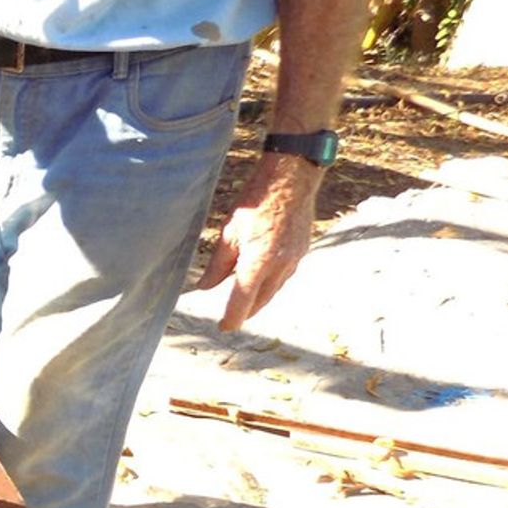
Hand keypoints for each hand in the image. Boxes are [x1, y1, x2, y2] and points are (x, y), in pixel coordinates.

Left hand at [196, 154, 324, 330]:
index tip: (223, 327)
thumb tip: (205, 286)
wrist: (290, 180)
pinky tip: (263, 279)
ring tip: (246, 302)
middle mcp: (279, 266)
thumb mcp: (228, 234)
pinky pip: (285, 275)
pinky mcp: (302, 251)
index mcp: (258, 263)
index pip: (242, 302)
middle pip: (260, 300)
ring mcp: (294, 259)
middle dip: (246, 312)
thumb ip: (217, 265)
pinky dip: (271, 282)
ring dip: (260, 298)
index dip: (232, 318)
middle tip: (232, 318)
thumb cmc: (255, 203)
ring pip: (275, 289)